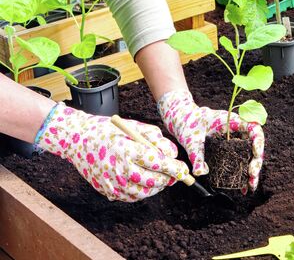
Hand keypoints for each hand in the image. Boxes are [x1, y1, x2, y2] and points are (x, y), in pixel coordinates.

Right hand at [35, 103, 189, 201]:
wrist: (78, 140)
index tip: (184, 170)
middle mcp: (119, 169)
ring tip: (160, 177)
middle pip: (152, 181)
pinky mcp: (107, 191)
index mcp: (127, 151)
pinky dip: (141, 191)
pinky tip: (143, 181)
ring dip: (155, 186)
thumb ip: (157, 140)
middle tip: (175, 175)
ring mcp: (112, 183)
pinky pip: (131, 197)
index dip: (174, 169)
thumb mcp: (137, 128)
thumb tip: (173, 155)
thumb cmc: (112, 131)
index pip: (157, 164)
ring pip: (143, 192)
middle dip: (167, 179)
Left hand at [158, 90, 264, 192]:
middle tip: (252, 176)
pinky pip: (241, 159)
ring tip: (250, 186)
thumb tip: (200, 172)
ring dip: (252, 170)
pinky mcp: (231, 149)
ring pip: (250, 154)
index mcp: (232, 121)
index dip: (258, 141)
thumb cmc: (189, 125)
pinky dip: (243, 172)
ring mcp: (236, 139)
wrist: (185, 121)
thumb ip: (196, 154)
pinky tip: (244, 186)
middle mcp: (238, 130)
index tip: (256, 154)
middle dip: (256, 161)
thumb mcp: (191, 140)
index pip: (253, 127)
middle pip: (255, 144)